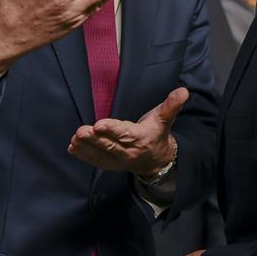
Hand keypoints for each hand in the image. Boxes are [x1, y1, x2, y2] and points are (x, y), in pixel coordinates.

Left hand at [68, 87, 187, 174]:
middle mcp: (130, 151)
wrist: (157, 160)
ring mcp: (119, 160)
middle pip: (110, 145)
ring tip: (74, 139)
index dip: (112, 129)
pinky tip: (72, 148)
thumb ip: (172, 105)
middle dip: (95, 139)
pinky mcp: (111, 164)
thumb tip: (184, 91)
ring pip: (101, 154)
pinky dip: (84, 155)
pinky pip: (96, 161)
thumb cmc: (157, 133)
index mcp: (142, 138)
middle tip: (81, 132)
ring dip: (86, 148)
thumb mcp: (166, 118)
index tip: (99, 124)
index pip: (125, 133)